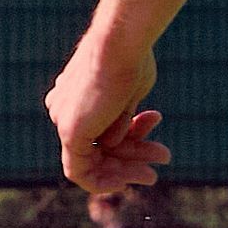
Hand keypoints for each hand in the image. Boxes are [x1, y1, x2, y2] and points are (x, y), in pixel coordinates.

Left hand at [47, 37, 170, 190]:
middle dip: (134, 155)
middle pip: (98, 146)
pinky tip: (129, 179)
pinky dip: (105, 180)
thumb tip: (115, 144)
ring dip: (130, 167)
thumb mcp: (128, 96)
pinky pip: (81, 169)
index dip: (129, 143)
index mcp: (73, 97)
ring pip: (96, 159)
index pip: (100, 131)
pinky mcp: (69, 131)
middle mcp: (63, 109)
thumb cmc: (128, 63)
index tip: (153, 145)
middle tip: (163, 157)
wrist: (120, 47)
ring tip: (162, 160)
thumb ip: (119, 121)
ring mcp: (64, 120)